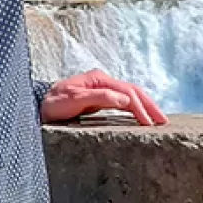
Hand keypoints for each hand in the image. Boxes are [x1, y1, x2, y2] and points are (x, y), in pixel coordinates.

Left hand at [40, 67, 168, 124]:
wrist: (39, 107)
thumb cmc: (53, 104)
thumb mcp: (73, 100)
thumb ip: (99, 97)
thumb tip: (125, 100)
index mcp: (99, 79)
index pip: (127, 92)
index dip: (140, 107)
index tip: (150, 123)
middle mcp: (103, 81)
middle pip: (133, 90)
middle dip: (149, 105)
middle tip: (164, 122)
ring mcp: (102, 89)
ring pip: (130, 95)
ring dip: (145, 106)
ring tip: (159, 121)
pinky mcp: (100, 99)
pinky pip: (123, 102)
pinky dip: (136, 108)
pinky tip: (142, 118)